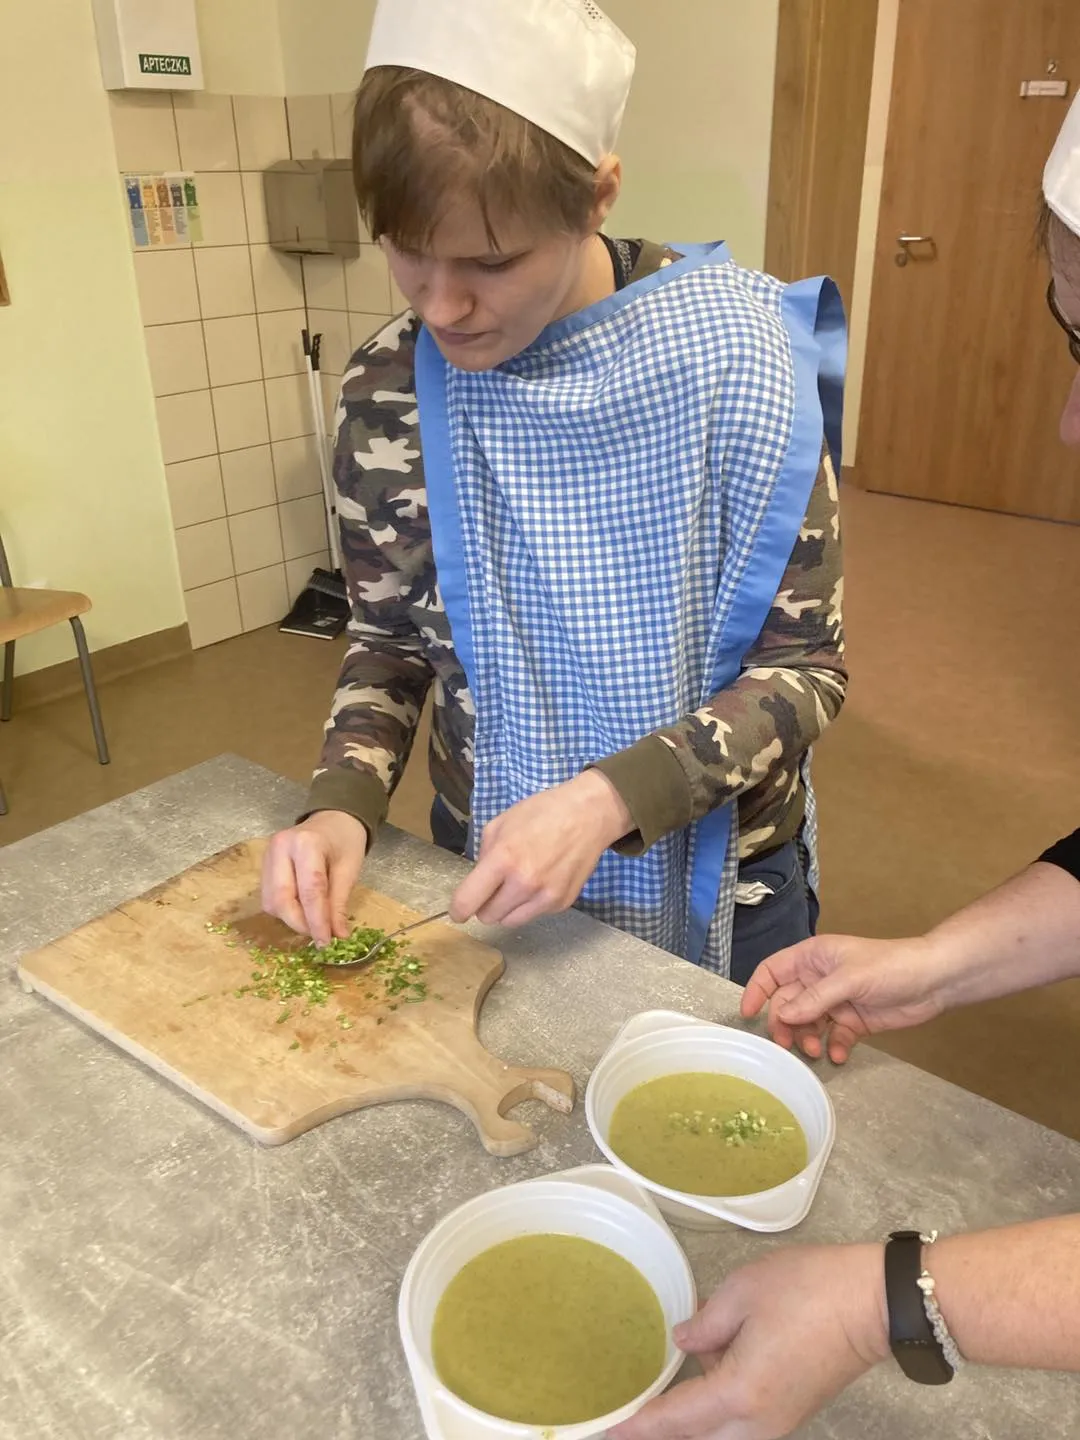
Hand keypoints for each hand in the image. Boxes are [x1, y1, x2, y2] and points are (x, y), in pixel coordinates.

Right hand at [261, 811, 367, 945]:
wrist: (333, 819)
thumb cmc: (345, 841)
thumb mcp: (349, 870)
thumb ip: (339, 903)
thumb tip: (337, 936)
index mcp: (305, 844)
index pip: (309, 891)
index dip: (317, 921)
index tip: (326, 942)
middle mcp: (279, 848)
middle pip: (281, 898)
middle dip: (299, 923)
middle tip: (320, 936)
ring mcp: (267, 856)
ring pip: (271, 902)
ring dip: (292, 919)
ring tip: (314, 921)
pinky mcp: (264, 865)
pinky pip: (269, 897)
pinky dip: (286, 910)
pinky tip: (303, 909)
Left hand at [448, 770, 632, 926]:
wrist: (588, 815)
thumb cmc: (542, 813)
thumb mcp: (501, 823)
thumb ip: (484, 854)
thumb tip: (478, 882)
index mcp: (504, 858)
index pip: (468, 900)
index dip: (458, 909)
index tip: (457, 911)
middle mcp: (524, 883)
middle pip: (488, 916)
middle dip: (485, 904)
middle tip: (494, 886)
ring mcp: (545, 896)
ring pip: (509, 921)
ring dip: (506, 908)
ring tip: (516, 885)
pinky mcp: (562, 903)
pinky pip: (533, 914)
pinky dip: (529, 904)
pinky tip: (539, 881)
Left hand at [610, 1244, 888, 1439]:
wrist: (873, 1303)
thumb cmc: (810, 1290)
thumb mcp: (745, 1292)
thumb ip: (706, 1323)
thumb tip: (684, 1343)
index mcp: (740, 1392)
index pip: (676, 1418)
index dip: (639, 1425)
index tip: (609, 1431)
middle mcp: (757, 1421)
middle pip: (698, 1439)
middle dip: (664, 1431)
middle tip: (629, 1421)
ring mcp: (779, 1422)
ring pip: (720, 1436)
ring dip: (692, 1421)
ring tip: (662, 1398)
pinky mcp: (792, 1412)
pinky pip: (741, 1426)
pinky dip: (716, 1412)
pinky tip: (707, 1374)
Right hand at [741, 933, 948, 1062]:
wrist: (934, 981)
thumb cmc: (890, 967)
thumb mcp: (848, 979)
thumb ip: (814, 999)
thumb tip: (782, 1016)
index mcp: (813, 958)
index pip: (773, 971)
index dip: (757, 990)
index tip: (747, 1015)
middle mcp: (819, 979)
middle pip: (787, 1003)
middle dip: (785, 1024)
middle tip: (789, 1044)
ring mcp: (836, 1002)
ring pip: (807, 1023)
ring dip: (807, 1038)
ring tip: (817, 1050)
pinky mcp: (853, 1021)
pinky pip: (833, 1036)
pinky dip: (832, 1047)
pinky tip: (838, 1054)